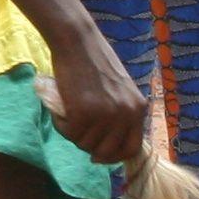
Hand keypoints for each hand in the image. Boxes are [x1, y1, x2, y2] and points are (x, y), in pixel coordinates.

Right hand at [45, 26, 150, 168]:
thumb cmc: (93, 61)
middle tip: (77, 130)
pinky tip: (60, 109)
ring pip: (85, 144)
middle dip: (89, 146)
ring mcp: (105, 115)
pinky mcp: (83, 113)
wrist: (76, 41)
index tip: (97, 155)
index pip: (131, 149)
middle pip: (106, 152)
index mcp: (138, 108)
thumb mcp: (119, 90)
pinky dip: (61, 125)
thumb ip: (120, 113)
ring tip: (67, 113)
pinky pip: (69, 134)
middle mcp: (126, 114)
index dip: (113, 157)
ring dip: (72, 133)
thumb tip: (106, 146)